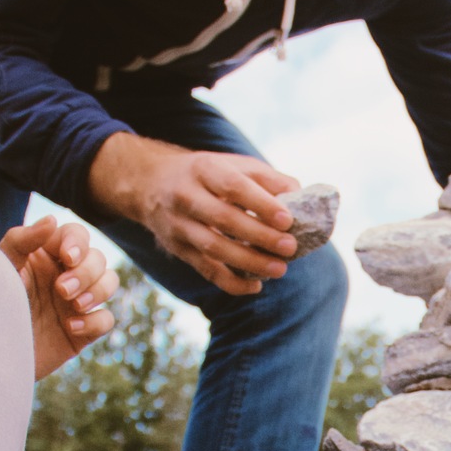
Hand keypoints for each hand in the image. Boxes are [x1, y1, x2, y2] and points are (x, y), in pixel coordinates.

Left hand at [0, 216, 119, 378]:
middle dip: (86, 272)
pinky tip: (70, 327)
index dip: (78, 243)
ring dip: (97, 291)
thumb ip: (21, 240)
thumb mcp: (0, 268)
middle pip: (98, 258)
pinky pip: (106, 318)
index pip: (76, 235)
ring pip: (109, 283)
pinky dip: (94, 321)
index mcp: (44, 255)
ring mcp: (75, 303)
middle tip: (62, 291)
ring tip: (73, 306)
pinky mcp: (83, 331)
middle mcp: (64, 275)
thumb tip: (51, 219)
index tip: (66, 258)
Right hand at [89, 132, 297, 295]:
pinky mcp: (178, 249)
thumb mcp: (232, 165)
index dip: (261, 203)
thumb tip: (299, 195)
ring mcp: (179, 224)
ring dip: (249, 262)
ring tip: (279, 270)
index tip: (288, 219)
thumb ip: (267, 178)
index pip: (233, 186)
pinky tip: (255, 286)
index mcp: (203, 169)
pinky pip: (205, 270)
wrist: (150, 183)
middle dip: (260, 236)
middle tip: (290, 248)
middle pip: (224, 219)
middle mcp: (186, 195)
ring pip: (214, 248)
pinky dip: (231, 283)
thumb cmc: (207, 175)